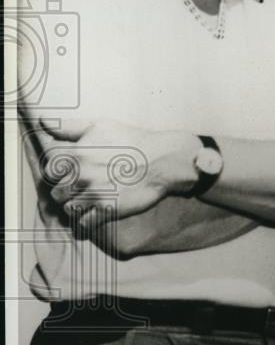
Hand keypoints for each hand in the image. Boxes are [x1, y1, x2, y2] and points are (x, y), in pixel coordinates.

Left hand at [35, 117, 199, 233]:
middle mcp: (80, 176)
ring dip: (75, 205)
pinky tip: (95, 211)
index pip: (49, 170)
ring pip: (68, 208)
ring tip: (87, 199)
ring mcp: (93, 194)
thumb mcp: (100, 126)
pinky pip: (84, 222)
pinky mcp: (106, 210)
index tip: (67, 172)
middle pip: (56, 192)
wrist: (162, 159)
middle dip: (65, 190)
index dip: (57, 172)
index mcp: (75, 155)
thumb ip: (69, 126)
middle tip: (79, 186)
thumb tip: (43, 122)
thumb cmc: (132, 139)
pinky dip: (87, 219)